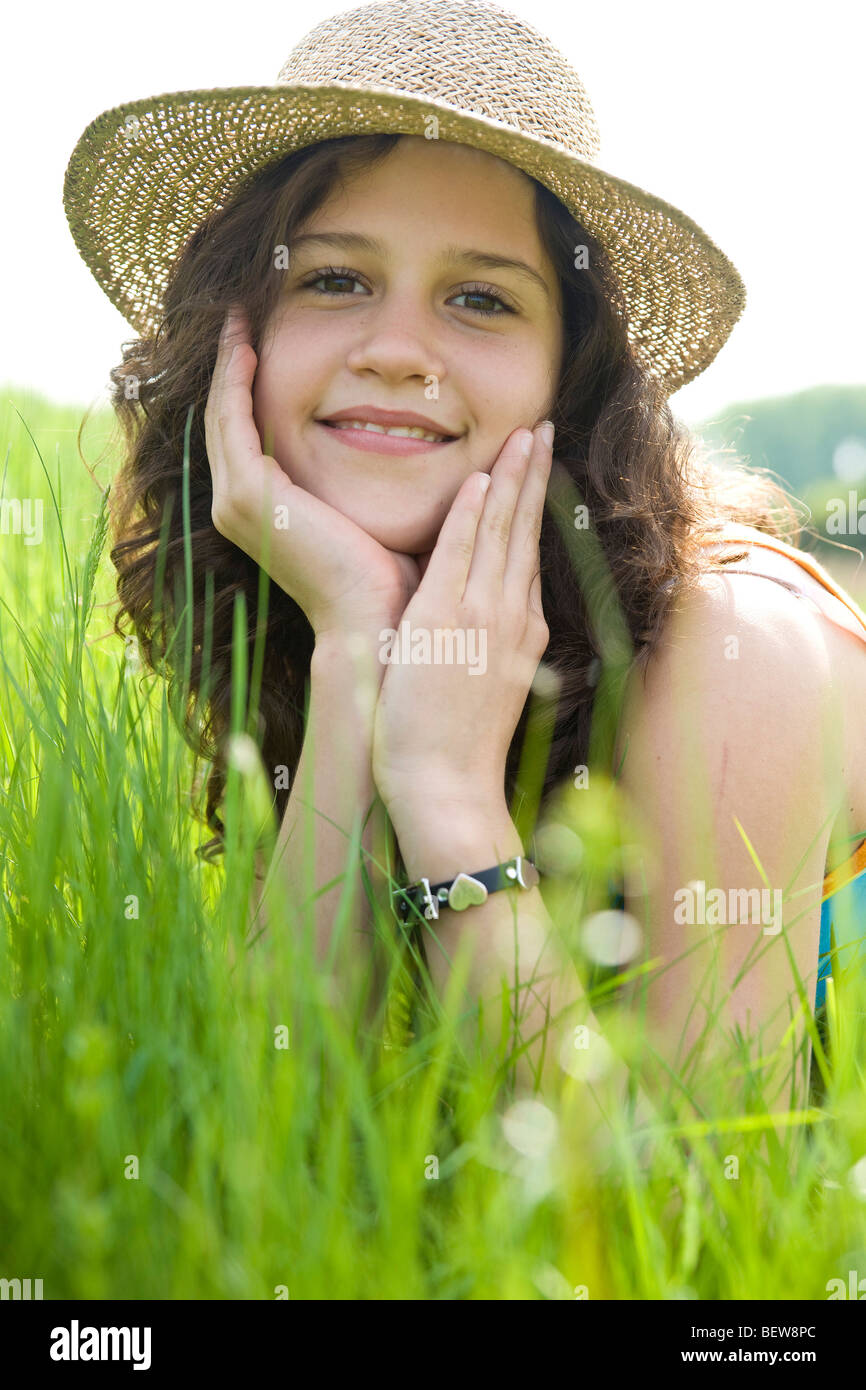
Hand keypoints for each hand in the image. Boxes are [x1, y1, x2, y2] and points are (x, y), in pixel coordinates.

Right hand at [204, 305, 425, 641]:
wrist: (378, 619)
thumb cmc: (391, 574)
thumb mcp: (373, 506)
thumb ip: (370, 472)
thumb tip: (408, 429)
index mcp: (264, 510)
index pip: (247, 432)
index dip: (249, 383)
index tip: (261, 337)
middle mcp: (238, 506)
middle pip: (226, 416)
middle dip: (231, 363)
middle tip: (239, 312)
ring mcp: (236, 502)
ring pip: (222, 413)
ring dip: (227, 361)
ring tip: (237, 316)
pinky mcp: (246, 496)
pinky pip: (231, 421)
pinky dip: (233, 381)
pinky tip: (245, 346)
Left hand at [371, 421, 552, 819]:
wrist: (446, 790)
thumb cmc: (456, 752)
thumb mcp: (486, 693)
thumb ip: (490, 652)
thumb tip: (485, 636)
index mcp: (522, 634)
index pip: (528, 556)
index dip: (534, 508)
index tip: (537, 470)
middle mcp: (512, 619)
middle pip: (527, 533)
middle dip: (535, 476)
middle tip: (541, 428)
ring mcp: (482, 619)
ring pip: (503, 533)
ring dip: (512, 479)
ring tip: (523, 433)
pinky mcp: (445, 624)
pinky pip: (462, 555)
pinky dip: (473, 515)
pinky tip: (480, 479)